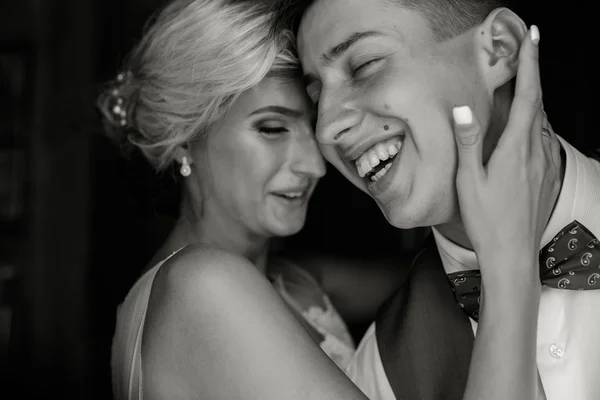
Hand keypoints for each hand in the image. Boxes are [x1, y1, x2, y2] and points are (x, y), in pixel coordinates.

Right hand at [451, 26, 560, 277]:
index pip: (527, 96)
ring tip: (522, 82)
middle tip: (524, 49)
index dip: (530, 64)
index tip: (530, 38)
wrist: (512, 254)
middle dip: (533, 72)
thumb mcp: (469, 181)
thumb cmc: (487, 220)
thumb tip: (463, 109)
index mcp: (515, 148)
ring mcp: (543, 163)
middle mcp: (534, 151)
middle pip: (538, 102)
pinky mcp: (545, 175)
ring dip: (533, 96)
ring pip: (541, 119)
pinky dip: (535, 120)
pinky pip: (542, 137)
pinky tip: (526, 124)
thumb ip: (467, 143)